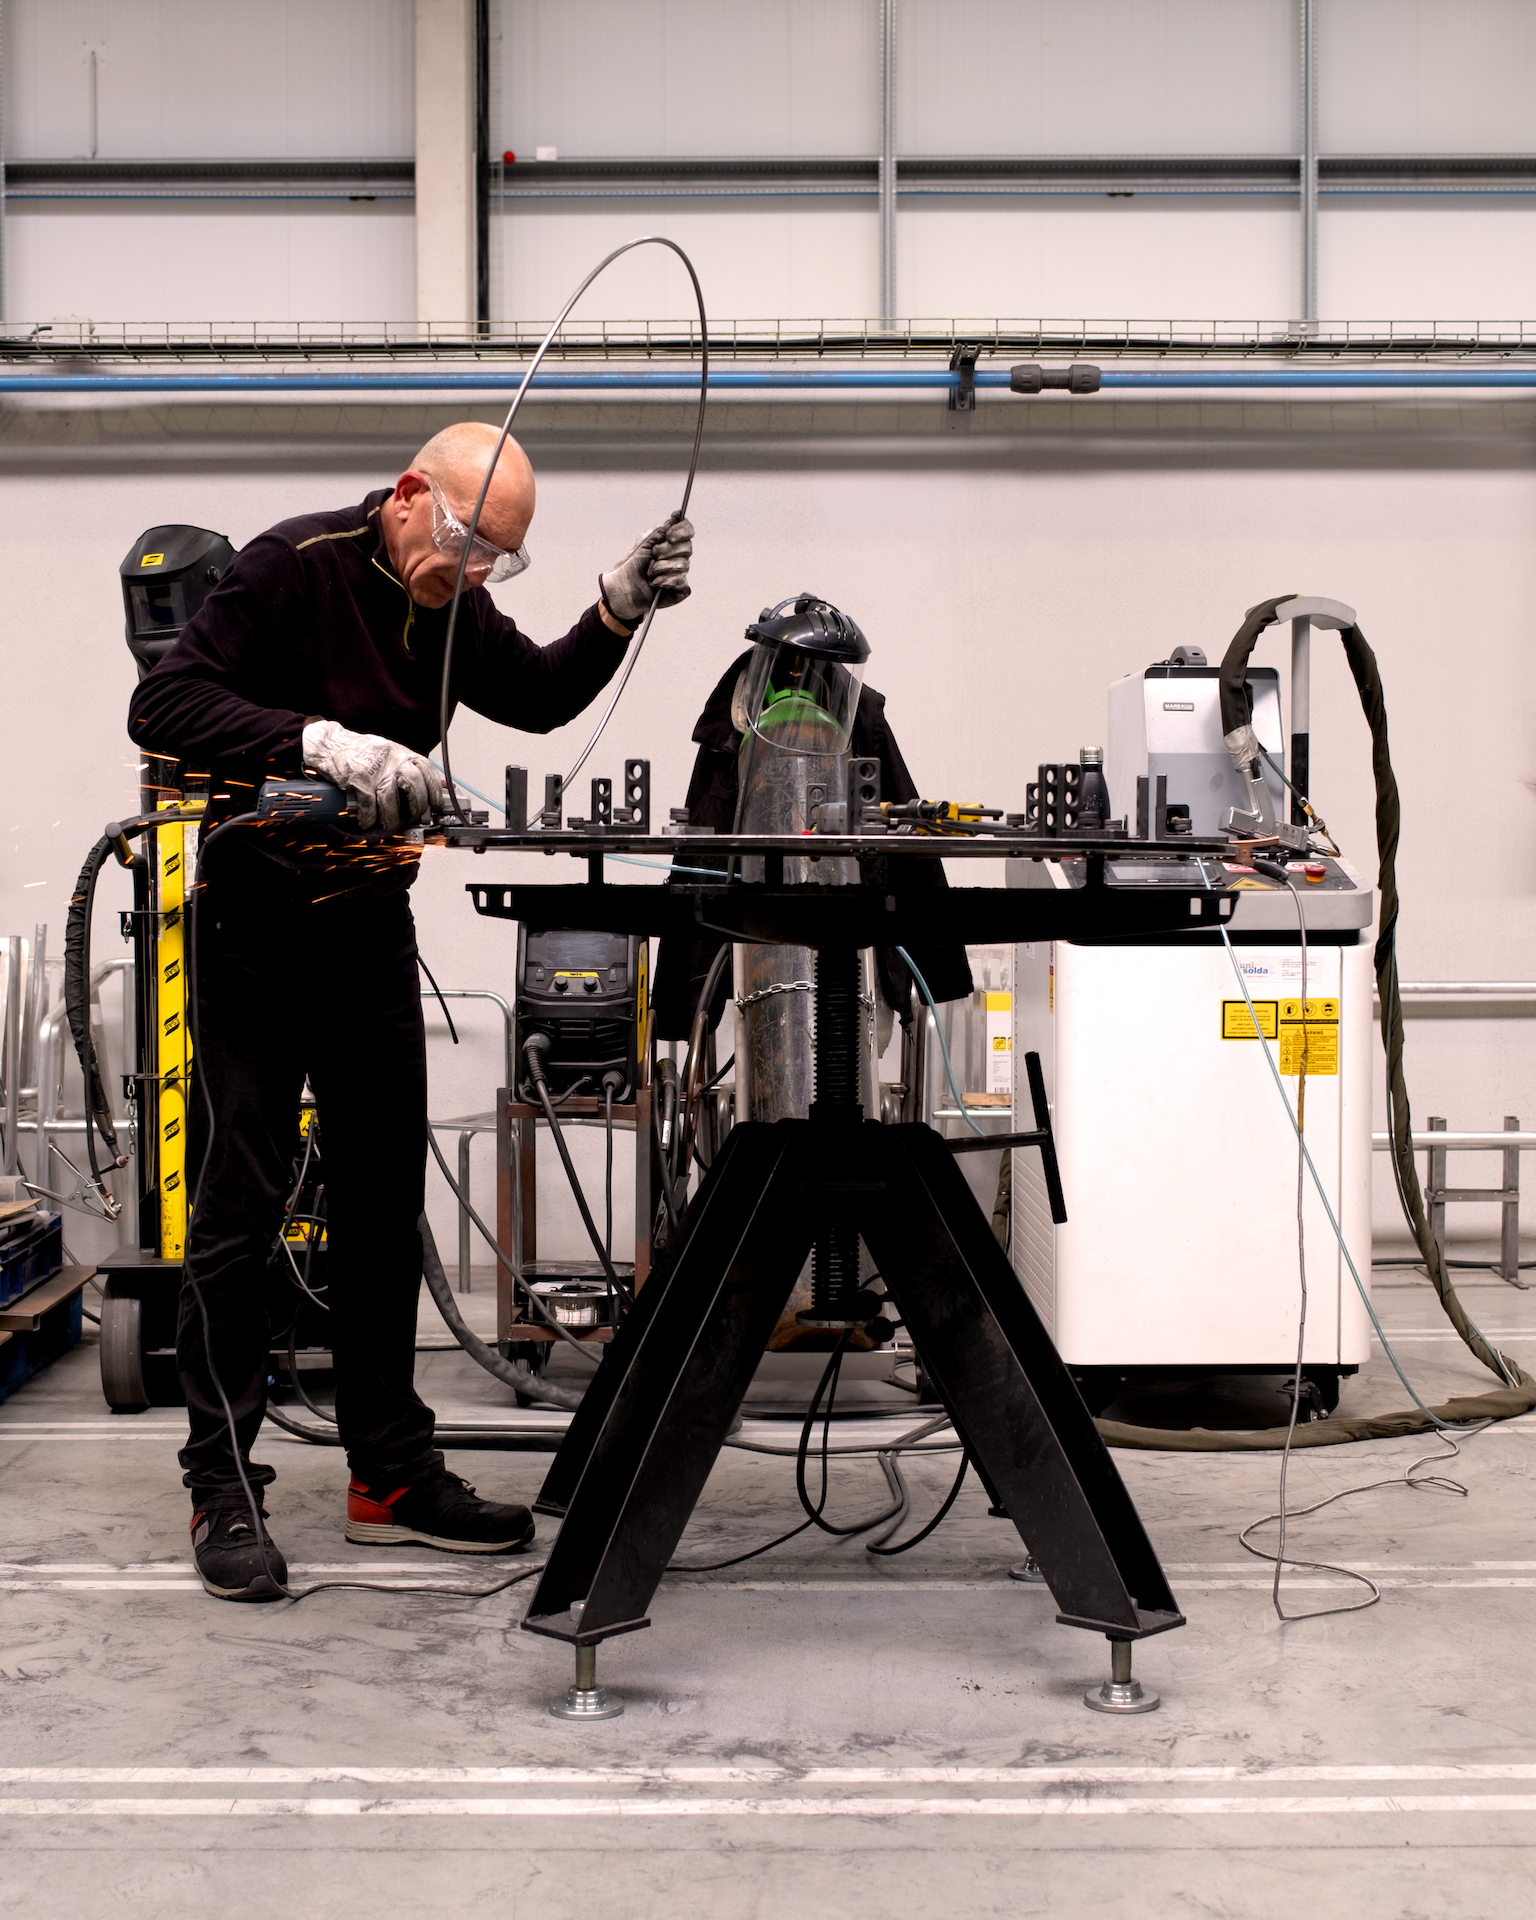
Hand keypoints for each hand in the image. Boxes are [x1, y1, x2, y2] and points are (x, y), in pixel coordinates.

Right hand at [301, 720, 444, 832]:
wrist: (331, 743)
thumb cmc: (362, 751)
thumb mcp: (392, 753)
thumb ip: (412, 767)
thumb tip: (441, 784)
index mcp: (402, 753)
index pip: (428, 772)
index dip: (435, 792)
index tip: (436, 806)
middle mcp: (392, 760)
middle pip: (413, 787)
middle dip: (416, 807)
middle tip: (413, 817)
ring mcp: (375, 770)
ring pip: (391, 800)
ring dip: (392, 818)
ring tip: (390, 824)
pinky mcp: (358, 780)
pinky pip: (369, 805)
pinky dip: (369, 817)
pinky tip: (368, 821)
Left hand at [599, 511, 693, 625]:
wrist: (624, 588)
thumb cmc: (633, 565)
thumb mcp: (645, 543)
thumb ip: (661, 530)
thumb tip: (676, 516)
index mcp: (672, 543)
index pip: (688, 531)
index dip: (682, 531)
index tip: (669, 536)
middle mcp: (679, 557)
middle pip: (687, 548)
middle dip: (666, 551)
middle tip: (653, 555)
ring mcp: (681, 573)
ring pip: (682, 565)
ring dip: (660, 568)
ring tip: (649, 573)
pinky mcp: (681, 589)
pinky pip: (680, 582)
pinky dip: (664, 581)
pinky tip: (655, 584)